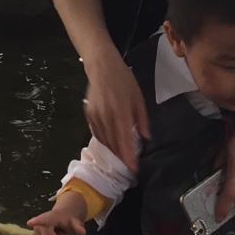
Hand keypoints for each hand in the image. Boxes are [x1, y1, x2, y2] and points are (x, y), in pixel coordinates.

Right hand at [28, 193, 87, 234]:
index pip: (43, 219)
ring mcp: (35, 230)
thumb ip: (78, 226)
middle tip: (60, 234)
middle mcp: (40, 223)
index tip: (30, 222)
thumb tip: (83, 232)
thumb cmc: (67, 219)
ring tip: (56, 234)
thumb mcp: (74, 221)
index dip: (37, 221)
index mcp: (50, 217)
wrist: (60, 215)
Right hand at [83, 55, 149, 173]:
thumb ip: (141, 118)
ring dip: (112, 151)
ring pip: (104, 140)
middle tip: (129, 167)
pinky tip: (110, 146)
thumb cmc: (123, 79)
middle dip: (121, 157)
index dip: (128, 156)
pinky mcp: (88, 115)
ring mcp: (95, 116)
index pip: (124, 139)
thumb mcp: (138, 97)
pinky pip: (97, 134)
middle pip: (113, 143)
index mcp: (120, 111)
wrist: (101, 66)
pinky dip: (104, 142)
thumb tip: (145, 137)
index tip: (134, 168)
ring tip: (121, 159)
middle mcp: (106, 115)